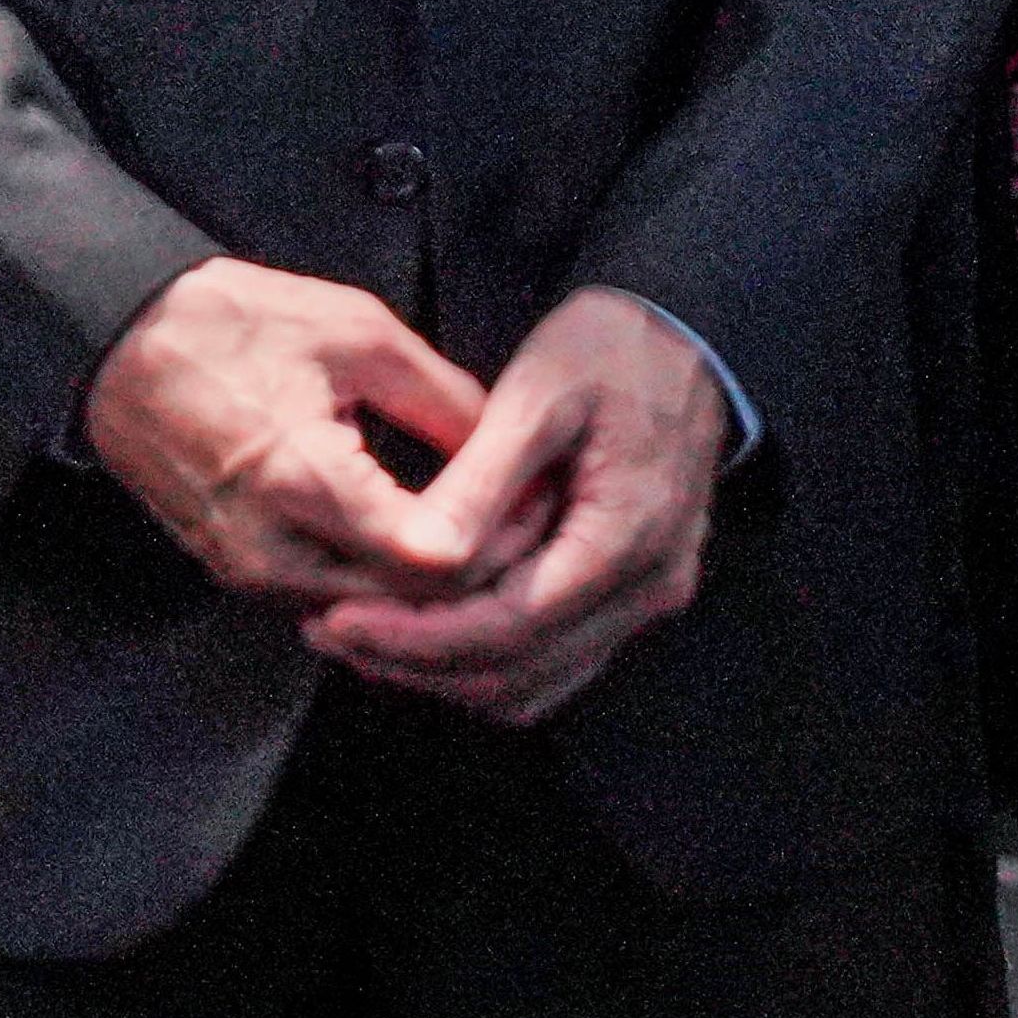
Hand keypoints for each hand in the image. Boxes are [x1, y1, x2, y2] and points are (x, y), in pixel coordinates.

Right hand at [79, 258, 500, 609]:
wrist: (119, 344)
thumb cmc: (232, 324)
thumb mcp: (358, 332)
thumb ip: (443, 399)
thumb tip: (512, 447)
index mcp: (304, 480)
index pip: (429, 564)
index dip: (495, 540)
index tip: (534, 502)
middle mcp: (272, 548)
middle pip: (408, 607)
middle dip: (476, 573)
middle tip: (528, 522)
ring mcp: (247, 573)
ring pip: (372, 615)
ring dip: (429, 588)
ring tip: (483, 529)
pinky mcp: (236, 576)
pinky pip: (331, 601)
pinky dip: (381, 585)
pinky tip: (418, 540)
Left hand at [307, 289, 730, 730]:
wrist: (685, 334)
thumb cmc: (612, 350)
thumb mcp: (538, 394)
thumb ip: (481, 482)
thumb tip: (422, 554)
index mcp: (626, 537)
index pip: (507, 627)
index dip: (415, 636)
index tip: (339, 620)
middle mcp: (647, 588)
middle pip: (516, 672)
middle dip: (416, 664)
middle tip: (332, 632)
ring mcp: (645, 599)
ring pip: (532, 683)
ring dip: (444, 674)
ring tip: (363, 635)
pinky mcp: (630, 596)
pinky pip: (552, 663)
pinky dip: (483, 662)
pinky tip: (423, 629)